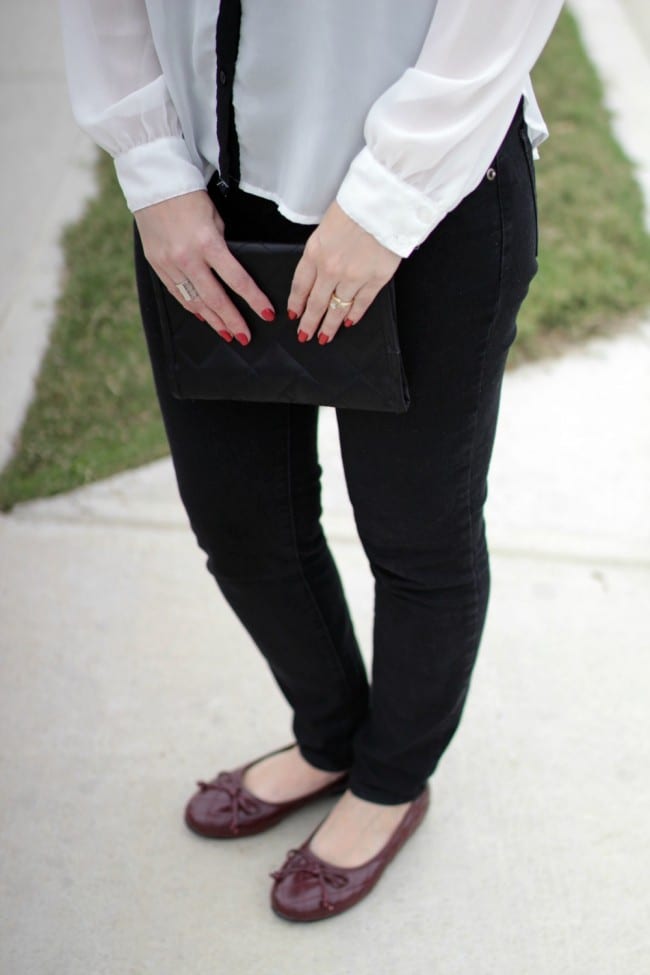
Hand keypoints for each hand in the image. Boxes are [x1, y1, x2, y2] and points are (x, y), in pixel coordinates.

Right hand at [134, 190, 274, 344]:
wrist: (153, 183)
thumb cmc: (190, 197)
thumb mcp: (215, 218)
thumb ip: (222, 247)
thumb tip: (231, 272)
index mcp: (207, 243)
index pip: (237, 280)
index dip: (254, 300)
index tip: (267, 314)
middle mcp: (187, 258)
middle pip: (215, 299)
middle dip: (232, 321)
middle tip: (246, 337)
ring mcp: (169, 263)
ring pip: (194, 301)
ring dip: (213, 320)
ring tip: (227, 334)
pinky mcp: (156, 264)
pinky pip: (177, 293)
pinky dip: (192, 307)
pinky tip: (203, 317)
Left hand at [287, 201, 400, 344]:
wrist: (384, 203)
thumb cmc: (356, 207)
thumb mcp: (326, 226)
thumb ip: (319, 251)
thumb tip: (316, 274)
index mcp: (315, 253)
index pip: (300, 286)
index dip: (296, 304)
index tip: (294, 315)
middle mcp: (331, 269)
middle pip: (316, 303)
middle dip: (308, 323)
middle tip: (304, 336)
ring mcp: (354, 277)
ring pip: (337, 308)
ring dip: (329, 325)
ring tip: (324, 337)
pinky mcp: (376, 279)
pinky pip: (361, 303)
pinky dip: (354, 315)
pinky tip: (348, 323)